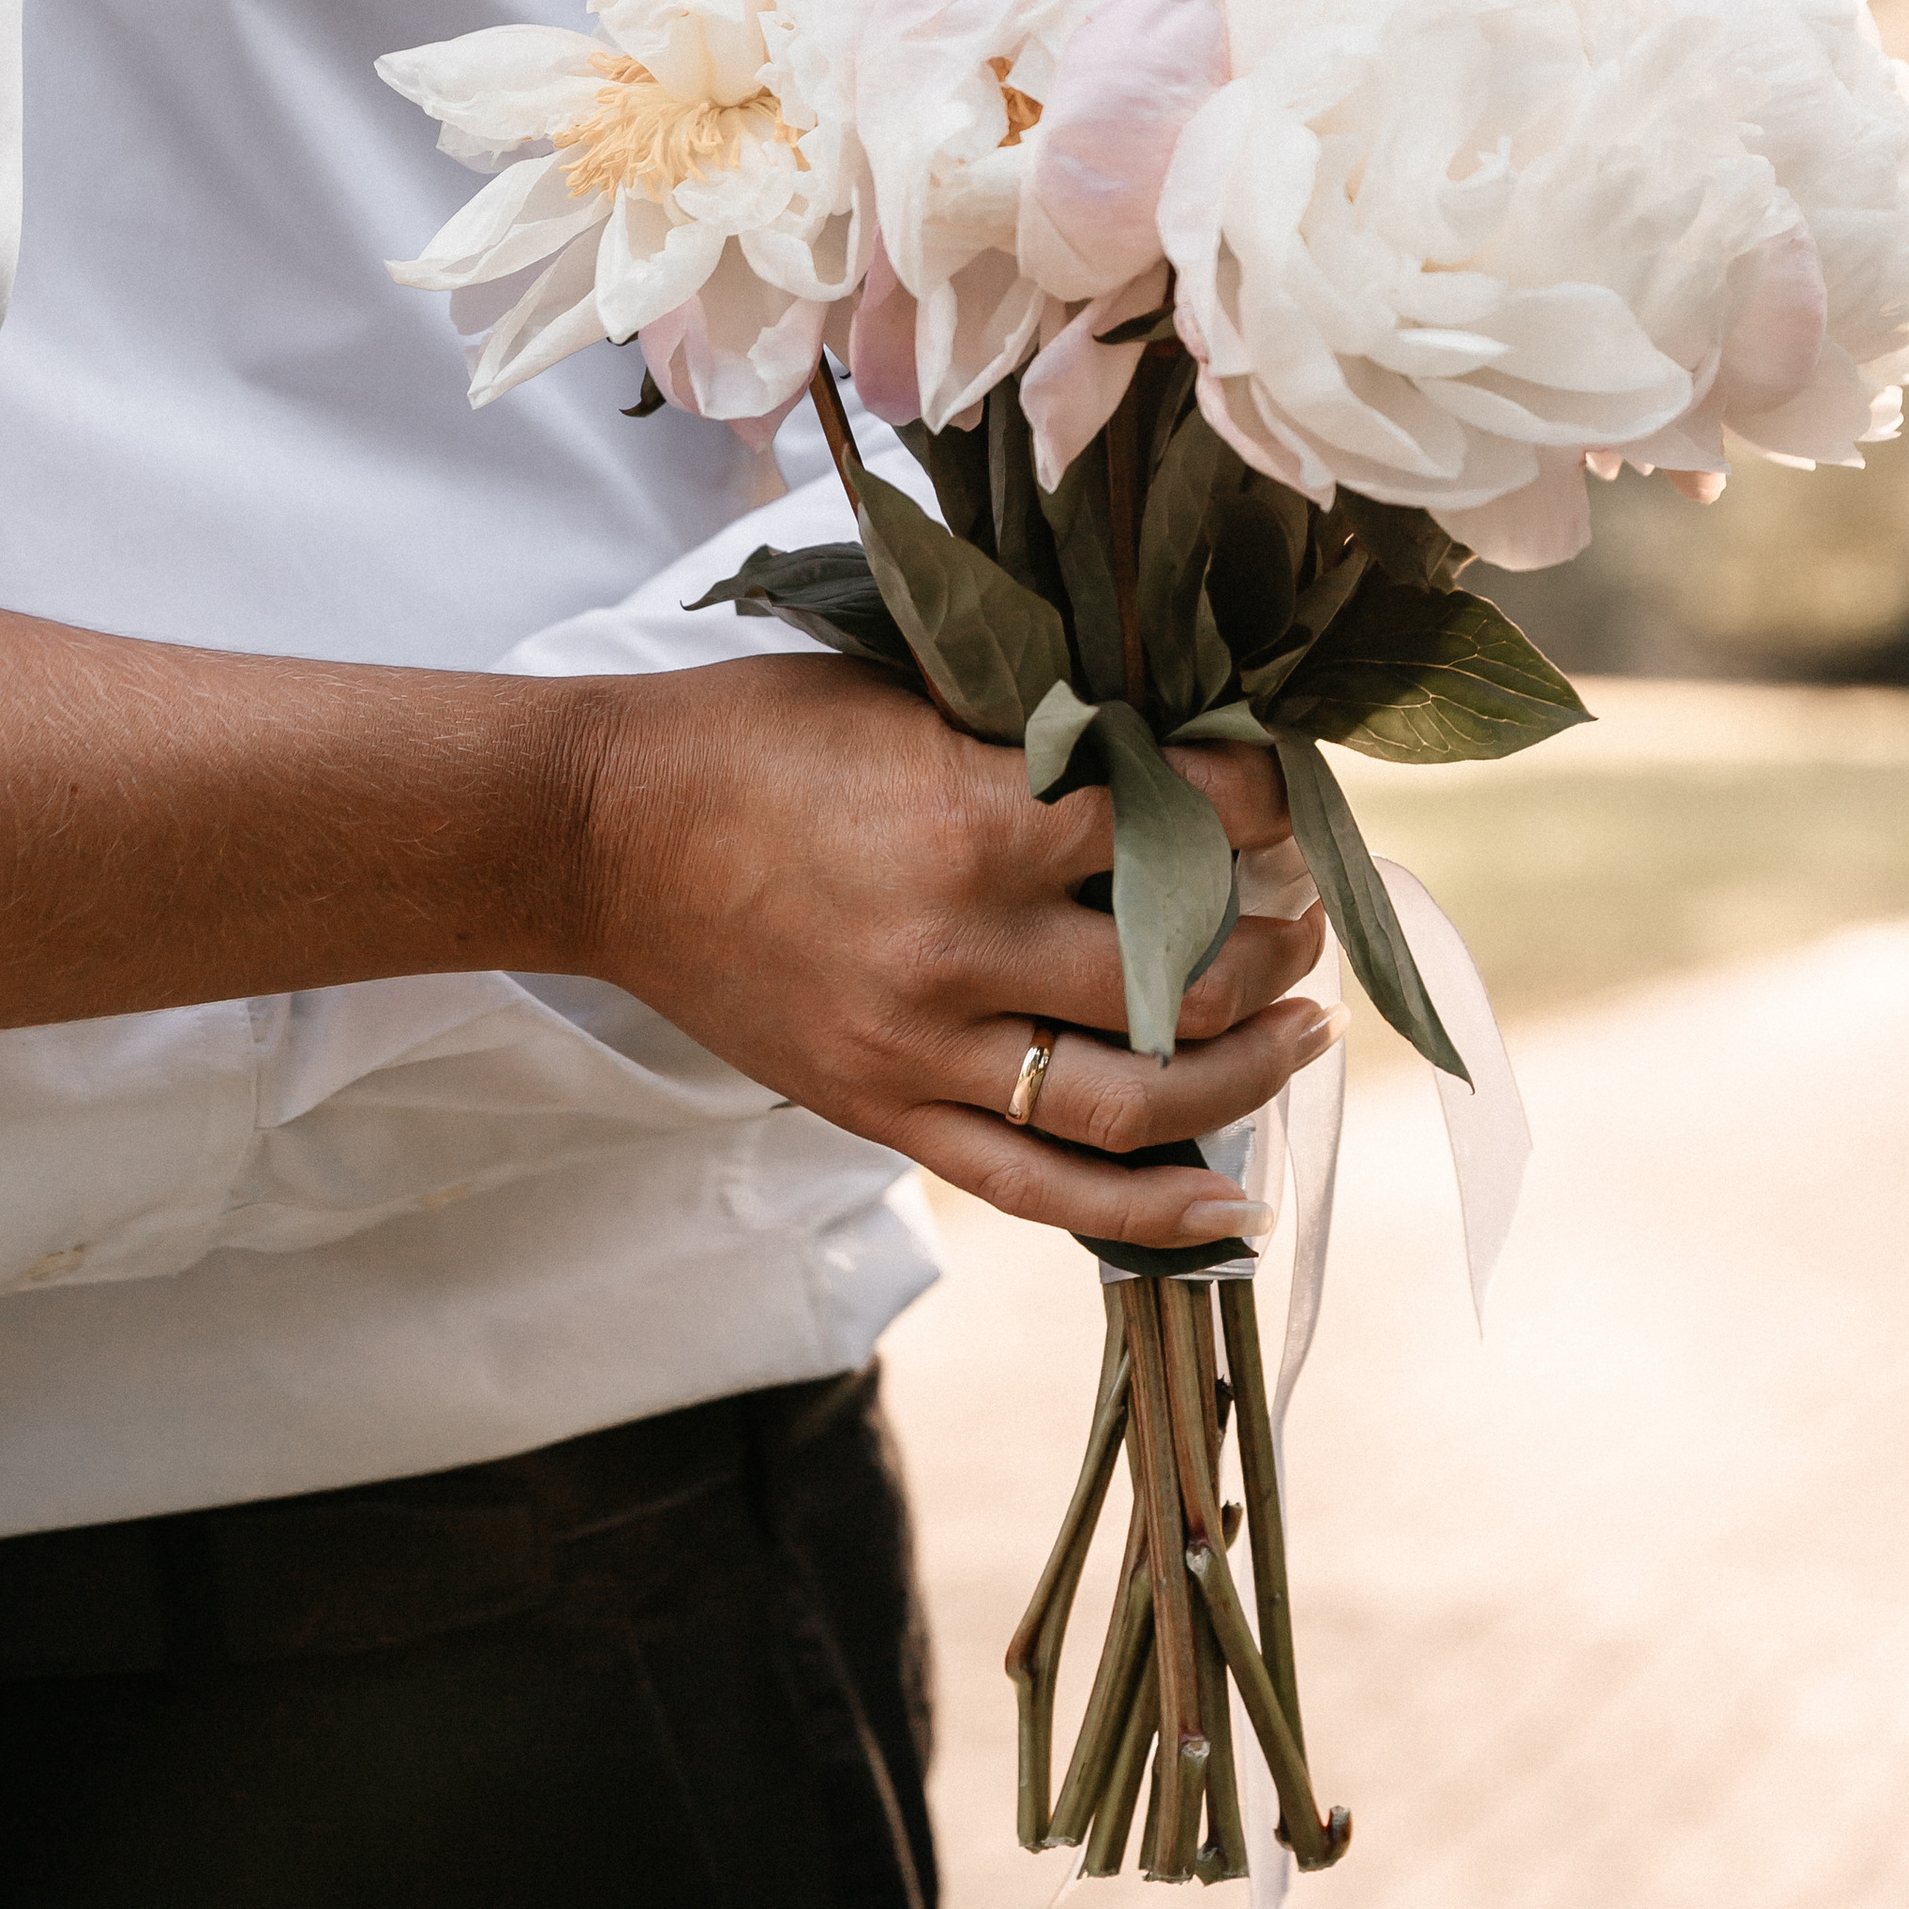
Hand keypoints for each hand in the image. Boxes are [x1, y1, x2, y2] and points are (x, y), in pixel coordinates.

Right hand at [566, 657, 1328, 1250]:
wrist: (602, 835)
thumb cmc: (755, 739)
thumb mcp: (910, 698)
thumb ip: (1036, 739)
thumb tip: (1183, 758)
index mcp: (972, 815)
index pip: (1178, 820)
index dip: (1261, 806)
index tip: (1289, 796)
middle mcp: (960, 946)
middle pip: (1181, 973)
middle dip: (1275, 942)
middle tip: (1305, 912)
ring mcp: (921, 1049)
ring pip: (1138, 1099)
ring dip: (1248, 1066)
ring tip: (1301, 1027)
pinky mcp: (885, 1114)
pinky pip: (1041, 1190)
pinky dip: (1151, 1209)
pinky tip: (1236, 1197)